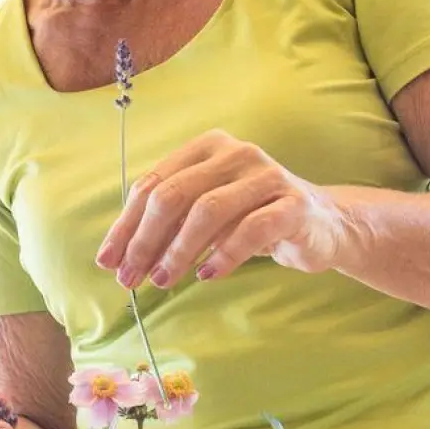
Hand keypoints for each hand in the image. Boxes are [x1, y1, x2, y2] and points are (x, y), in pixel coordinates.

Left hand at [95, 129, 346, 286]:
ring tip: (163, 280)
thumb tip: (116, 258)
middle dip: (145, 239)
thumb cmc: (251, 219)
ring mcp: (267, 176)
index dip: (126, 225)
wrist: (320, 224)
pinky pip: (251, 230)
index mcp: (206, 148)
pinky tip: (207, 275)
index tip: (108, 262)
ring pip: (208, 211)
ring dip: (178, 250)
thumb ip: (166, 227)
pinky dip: (223, 255)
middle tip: (130, 277)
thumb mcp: (204, 216)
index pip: (153, 184)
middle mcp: (235, 153)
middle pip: (174, 195)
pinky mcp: (294, 204)